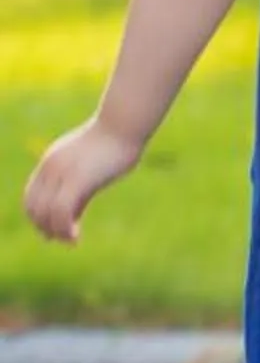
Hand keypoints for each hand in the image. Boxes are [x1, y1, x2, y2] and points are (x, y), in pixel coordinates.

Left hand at [23, 119, 141, 243]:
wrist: (125, 122)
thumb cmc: (115, 143)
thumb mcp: (91, 168)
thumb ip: (78, 190)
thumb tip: (73, 216)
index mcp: (50, 161)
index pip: (31, 197)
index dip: (38, 218)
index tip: (53, 232)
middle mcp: (50, 167)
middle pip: (34, 208)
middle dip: (45, 228)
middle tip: (64, 239)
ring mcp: (62, 172)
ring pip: (46, 213)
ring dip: (56, 232)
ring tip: (72, 240)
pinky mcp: (77, 179)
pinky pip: (61, 211)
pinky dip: (65, 229)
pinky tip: (77, 237)